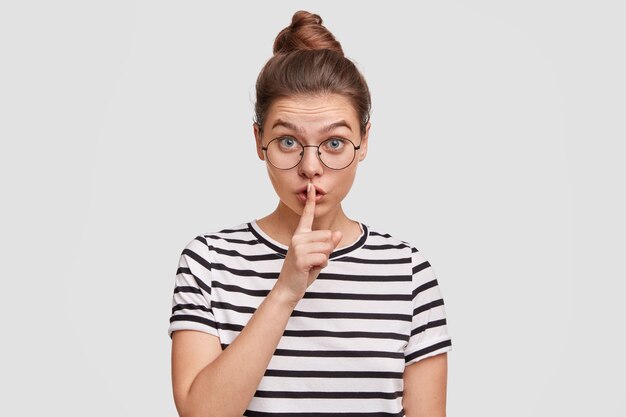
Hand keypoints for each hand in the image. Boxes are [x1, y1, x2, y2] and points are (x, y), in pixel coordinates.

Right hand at [274, 183, 342, 304]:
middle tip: (313, 260)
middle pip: (327, 236)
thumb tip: (337, 233)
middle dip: (326, 251)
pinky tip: (310, 270)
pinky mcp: (300, 258)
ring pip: (327, 247)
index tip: (312, 186)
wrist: (288, 288)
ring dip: (324, 259)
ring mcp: (298, 247)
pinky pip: (323, 258)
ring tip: (311, 265)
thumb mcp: (318, 256)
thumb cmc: (303, 272)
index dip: (310, 201)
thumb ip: (327, 245)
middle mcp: (297, 238)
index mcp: (300, 235)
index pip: (307, 215)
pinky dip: (321, 266)